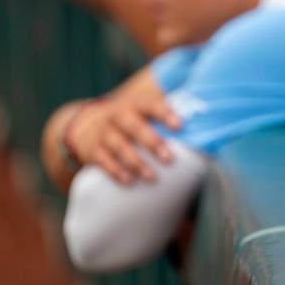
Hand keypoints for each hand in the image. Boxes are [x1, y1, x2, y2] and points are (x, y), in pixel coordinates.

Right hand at [66, 96, 181, 184]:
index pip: (150, 105)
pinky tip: (129, 181)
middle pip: (135, 127)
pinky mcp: (93, 150)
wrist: (86, 125)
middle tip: (170, 159)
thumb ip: (164, 114)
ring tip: (152, 177)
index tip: (180, 126)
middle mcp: (118, 115)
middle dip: (152, 142)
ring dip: (137, 162)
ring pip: (120, 147)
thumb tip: (199, 117)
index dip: (165, 113)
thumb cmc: (128, 119)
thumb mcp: (140, 110)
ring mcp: (103, 132)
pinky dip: (116, 171)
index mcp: (135, 104)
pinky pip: (104, 161)